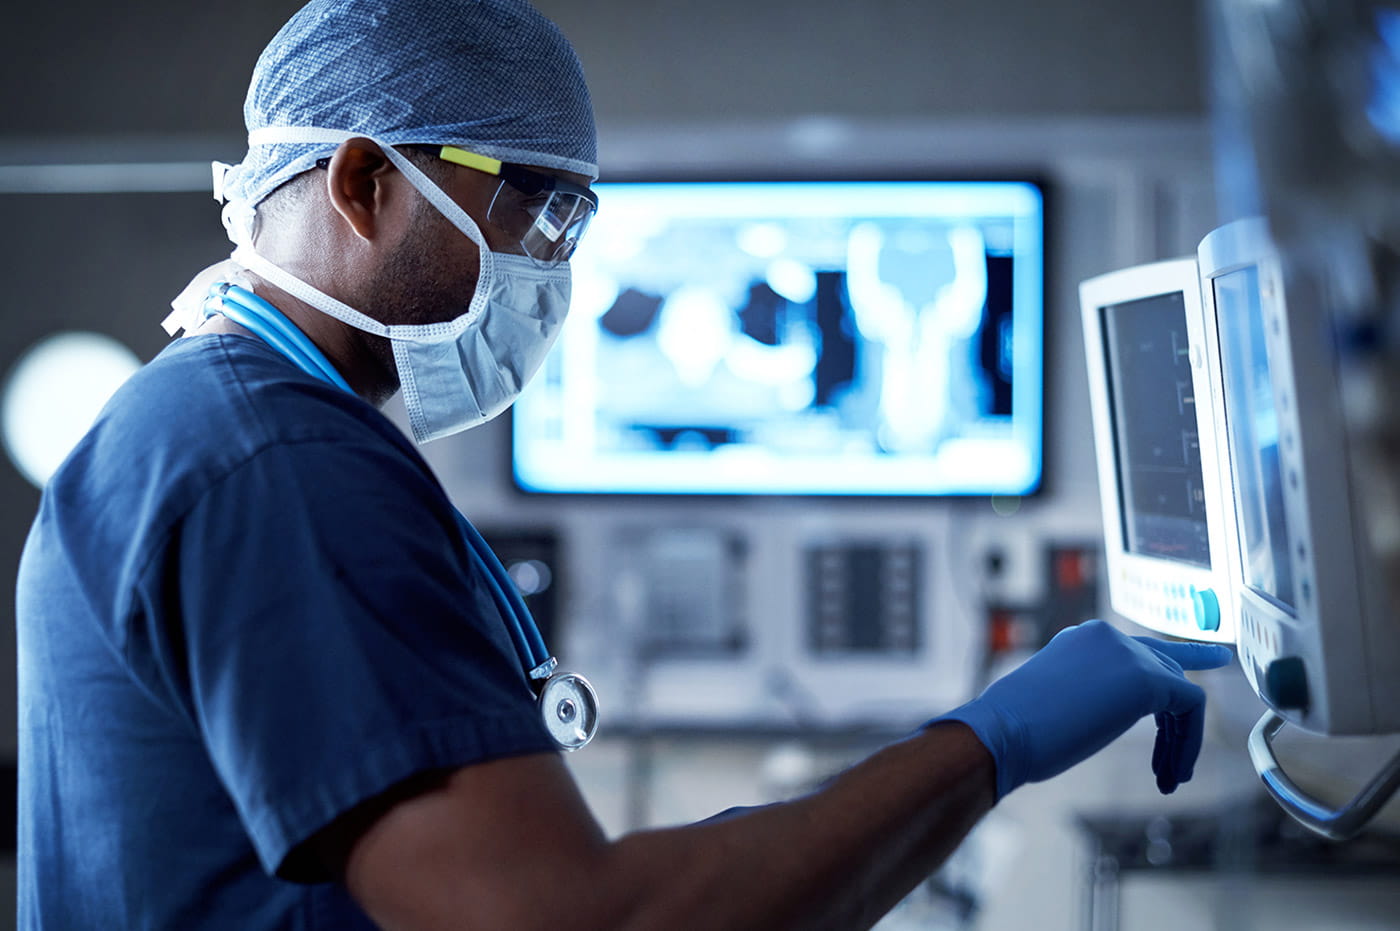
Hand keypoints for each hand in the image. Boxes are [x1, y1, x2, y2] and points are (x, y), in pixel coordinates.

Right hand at [931, 619, 1233, 799]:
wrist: (1003, 731)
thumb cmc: (1017, 731)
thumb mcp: (1058, 700)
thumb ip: (1089, 694)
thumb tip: (1105, 711)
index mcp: (1082, 638)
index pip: (1139, 649)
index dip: (1177, 661)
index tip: (1212, 658)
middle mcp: (1108, 636)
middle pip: (1166, 669)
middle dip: (1178, 723)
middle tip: (1176, 767)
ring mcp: (1128, 653)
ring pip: (1180, 691)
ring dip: (1181, 741)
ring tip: (1171, 780)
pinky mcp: (1147, 678)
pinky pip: (1190, 706)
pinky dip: (1189, 743)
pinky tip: (1174, 773)